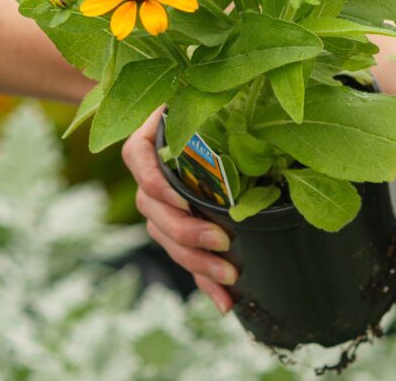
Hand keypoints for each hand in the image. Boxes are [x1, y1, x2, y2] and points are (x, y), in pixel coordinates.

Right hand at [122, 108, 236, 313]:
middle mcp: (151, 171)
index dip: (156, 183)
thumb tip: (257, 95)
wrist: (223, 117)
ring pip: (166, 238)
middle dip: (186, 232)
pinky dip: (204, 282)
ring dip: (196, 263)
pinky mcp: (182, 227)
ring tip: (229, 276)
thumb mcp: (214, 94)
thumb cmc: (220, 99)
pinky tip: (224, 301)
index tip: (184, 199)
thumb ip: (225, 96)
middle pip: (152, 209)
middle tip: (223, 243)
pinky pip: (185, 257)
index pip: (137, 157)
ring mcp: (163, 203)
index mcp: (153, 134)